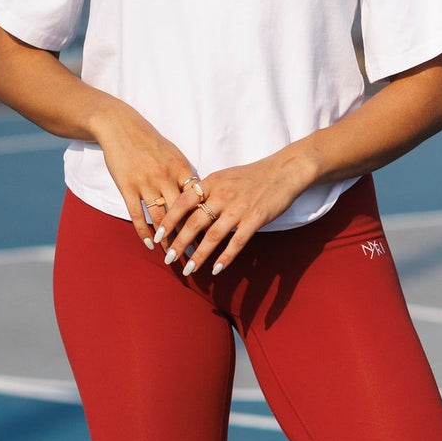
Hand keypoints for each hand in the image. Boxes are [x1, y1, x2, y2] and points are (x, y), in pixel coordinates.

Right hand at [93, 101, 204, 247]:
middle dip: (189, 236)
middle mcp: (165, 177)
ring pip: (160, 218)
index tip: (213, 236)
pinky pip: (137, 215)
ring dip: (167, 240)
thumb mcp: (173, 153)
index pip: (197, 199)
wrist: (120, 127)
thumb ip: (185, 174)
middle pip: (181, 213)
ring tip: (173, 255)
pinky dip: (144, 232)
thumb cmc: (150, 141)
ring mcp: (145, 183)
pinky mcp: (127, 187)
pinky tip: (149, 245)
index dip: (205, 218)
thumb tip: (200, 194)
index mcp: (180, 168)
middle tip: (196, 255)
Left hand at [156, 146, 317, 276]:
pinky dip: (225, 257)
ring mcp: (239, 207)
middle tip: (168, 258)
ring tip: (188, 269)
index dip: (169, 220)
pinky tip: (215, 269)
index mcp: (212, 183)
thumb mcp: (224, 177)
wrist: (283, 171)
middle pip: (194, 222)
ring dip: (199, 255)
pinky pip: (237, 242)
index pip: (183, 202)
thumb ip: (206, 192)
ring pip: (213, 236)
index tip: (158, 236)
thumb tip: (186, 209)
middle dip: (179, 243)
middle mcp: (222, 195)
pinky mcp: (255, 218)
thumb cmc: (252, 176)